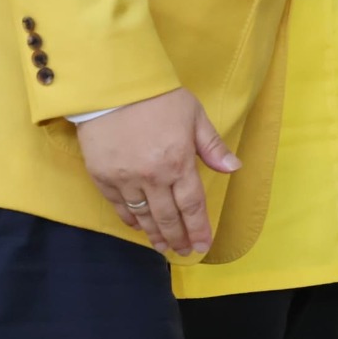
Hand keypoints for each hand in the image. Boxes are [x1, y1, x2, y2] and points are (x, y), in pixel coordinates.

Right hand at [77, 87, 239, 256]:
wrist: (112, 86)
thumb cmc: (158, 97)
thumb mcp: (194, 115)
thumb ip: (212, 146)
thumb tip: (234, 167)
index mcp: (178, 162)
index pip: (192, 205)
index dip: (198, 228)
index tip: (202, 245)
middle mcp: (153, 177)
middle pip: (168, 217)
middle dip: (178, 237)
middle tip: (183, 252)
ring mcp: (126, 179)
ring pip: (143, 216)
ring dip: (154, 234)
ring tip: (162, 247)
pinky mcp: (103, 177)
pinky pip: (119, 206)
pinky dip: (130, 219)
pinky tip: (137, 226)